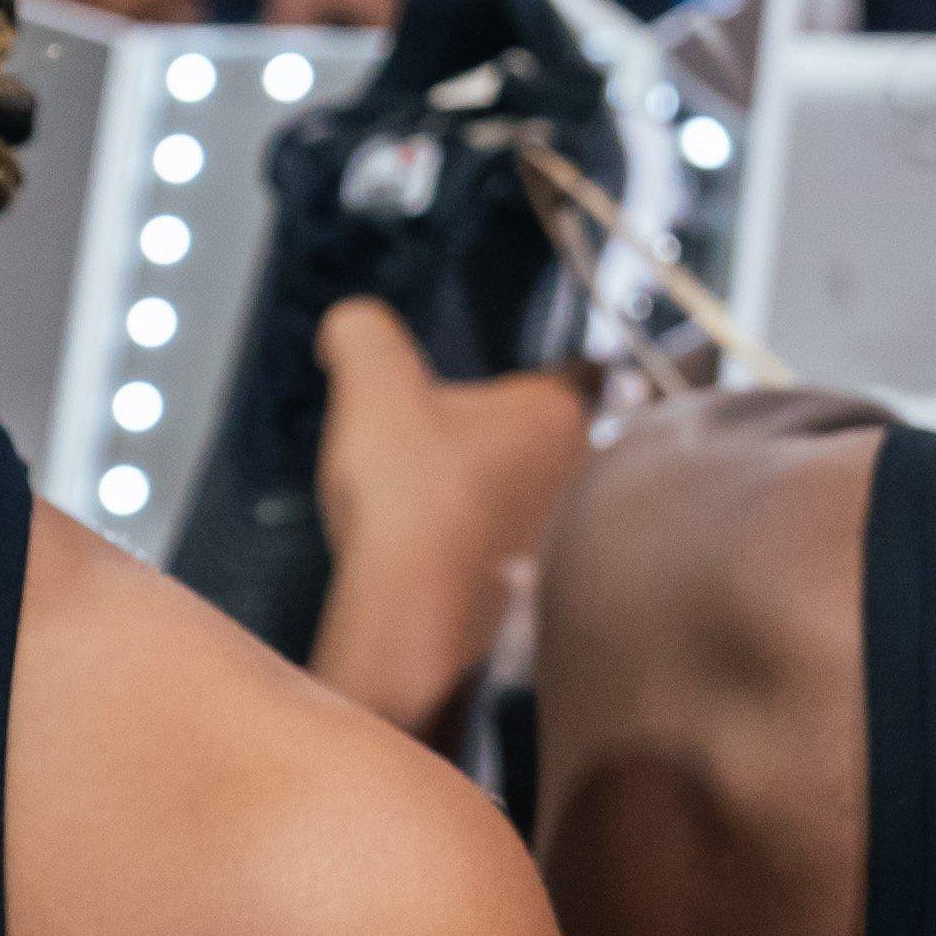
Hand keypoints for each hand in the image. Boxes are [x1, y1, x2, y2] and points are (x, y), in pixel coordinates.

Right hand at [308, 298, 596, 733]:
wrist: (411, 609)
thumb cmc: (409, 495)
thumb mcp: (372, 383)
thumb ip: (362, 333)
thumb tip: (350, 326)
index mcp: (555, 411)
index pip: (585, 370)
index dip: (559, 364)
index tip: (545, 366)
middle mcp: (579, 473)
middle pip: (557, 439)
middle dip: (517, 437)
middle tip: (462, 437)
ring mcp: (562, 538)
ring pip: (540, 498)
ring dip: (504, 495)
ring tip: (442, 497)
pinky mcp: (535, 592)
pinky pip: (516, 556)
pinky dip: (486, 549)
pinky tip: (439, 551)